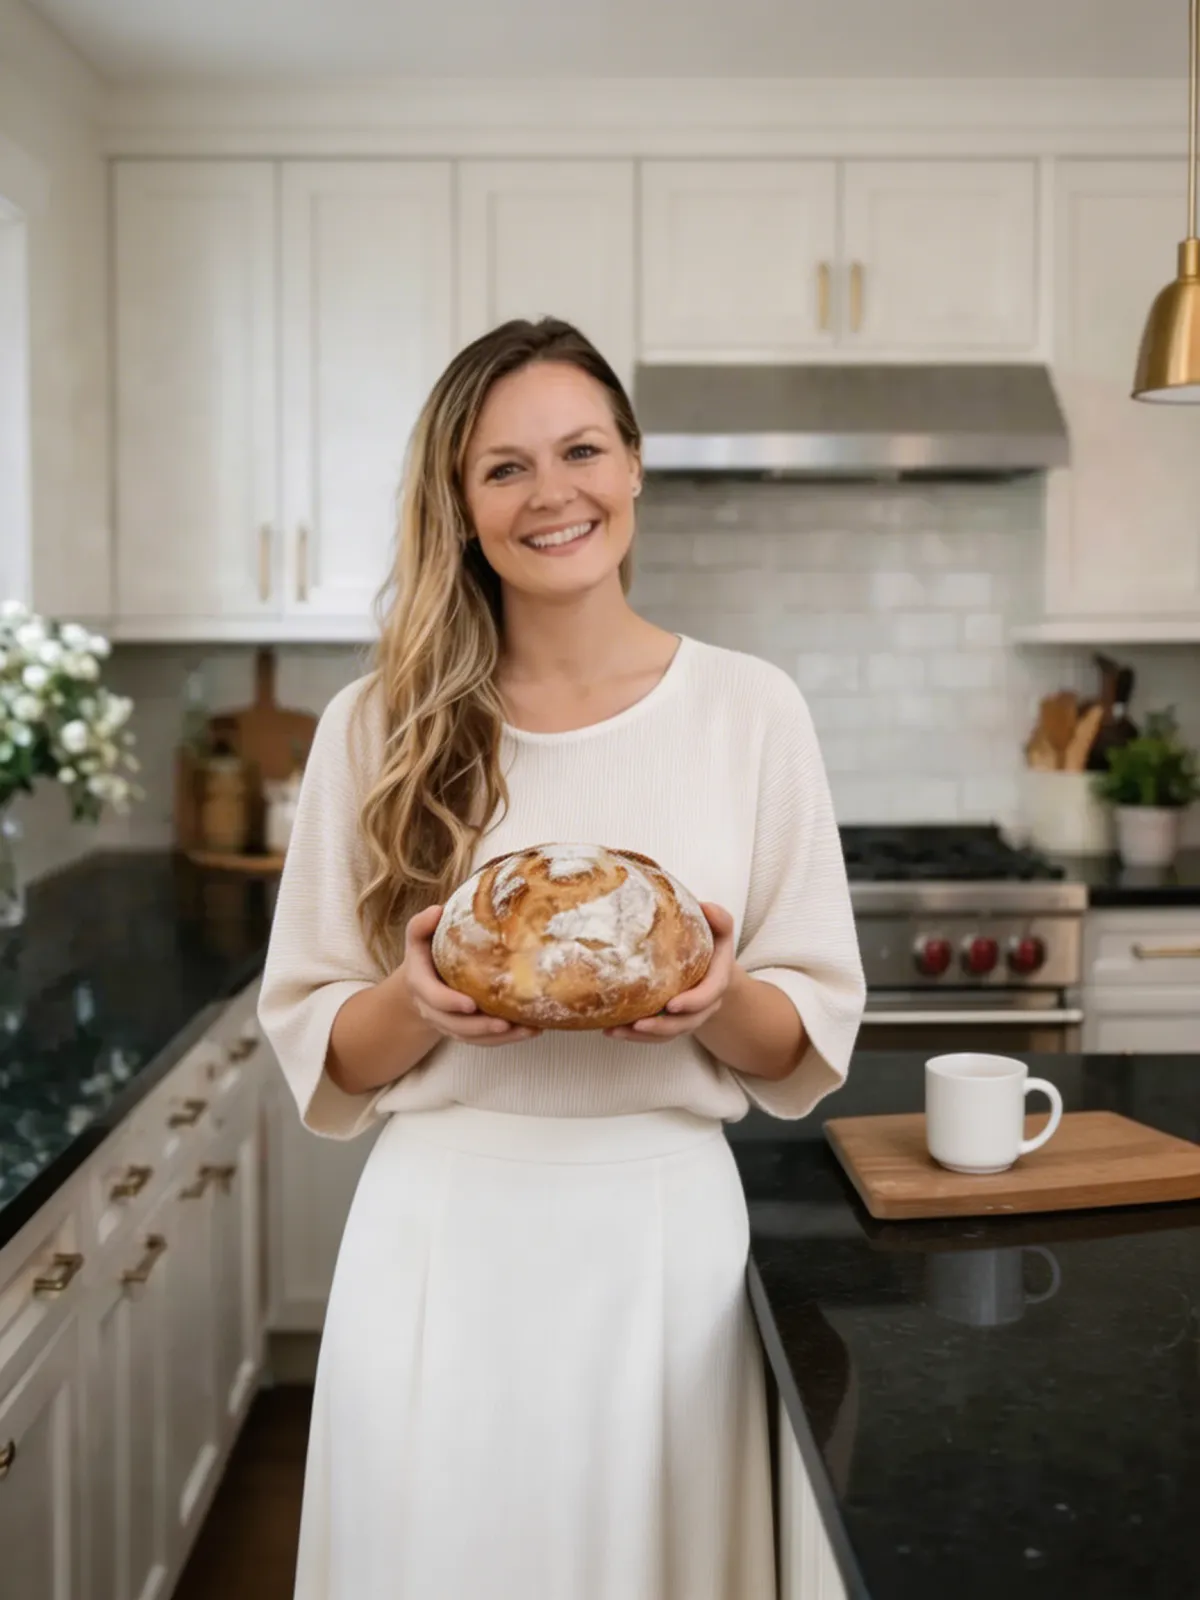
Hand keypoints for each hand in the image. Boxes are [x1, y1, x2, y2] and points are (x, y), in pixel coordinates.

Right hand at [396, 905, 541, 1046]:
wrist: (420, 983)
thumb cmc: (424, 954)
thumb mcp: (418, 937)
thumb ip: (422, 925)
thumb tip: (438, 910)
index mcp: (421, 985)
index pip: (434, 998)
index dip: (450, 1003)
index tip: (471, 1004)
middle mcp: (433, 1010)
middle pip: (455, 1026)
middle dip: (481, 1027)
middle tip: (505, 1023)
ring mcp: (449, 1024)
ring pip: (473, 1038)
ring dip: (500, 1037)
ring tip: (527, 1030)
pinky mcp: (465, 1031)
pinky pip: (484, 1041)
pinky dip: (507, 1039)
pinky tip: (531, 1030)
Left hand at [603, 902, 736, 1043]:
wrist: (714, 970)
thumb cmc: (712, 946)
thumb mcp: (720, 931)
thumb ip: (719, 920)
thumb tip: (705, 906)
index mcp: (716, 982)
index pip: (708, 996)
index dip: (692, 1003)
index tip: (671, 1005)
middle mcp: (704, 1005)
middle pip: (686, 1023)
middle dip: (662, 1026)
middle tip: (637, 1023)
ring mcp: (687, 1017)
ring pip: (667, 1033)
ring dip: (642, 1035)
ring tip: (616, 1031)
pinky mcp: (671, 1023)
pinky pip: (655, 1035)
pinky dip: (634, 1035)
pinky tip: (611, 1030)